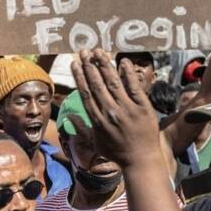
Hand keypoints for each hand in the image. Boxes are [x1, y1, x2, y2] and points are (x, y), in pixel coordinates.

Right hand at [71, 49, 161, 170]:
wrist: (141, 160)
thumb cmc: (117, 153)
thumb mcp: (95, 143)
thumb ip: (81, 129)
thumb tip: (68, 117)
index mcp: (98, 120)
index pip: (86, 93)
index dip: (80, 76)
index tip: (75, 63)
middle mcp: (111, 112)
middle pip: (97, 85)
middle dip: (89, 66)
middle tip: (84, 51)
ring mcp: (128, 109)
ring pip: (113, 82)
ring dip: (105, 65)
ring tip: (99, 51)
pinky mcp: (143, 107)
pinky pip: (134, 87)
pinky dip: (128, 73)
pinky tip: (123, 61)